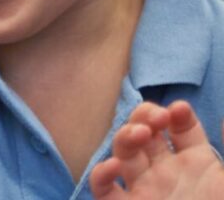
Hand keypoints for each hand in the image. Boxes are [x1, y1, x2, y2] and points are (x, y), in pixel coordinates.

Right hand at [91, 101, 223, 198]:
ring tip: (141, 133)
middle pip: (145, 133)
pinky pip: (103, 190)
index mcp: (197, 163)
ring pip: (123, 154)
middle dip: (145, 116)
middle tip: (157, 116)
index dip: (178, 114)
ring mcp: (145, 189)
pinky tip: (113, 166)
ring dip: (126, 137)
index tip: (179, 109)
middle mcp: (166, 172)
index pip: (181, 127)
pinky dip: (101, 176)